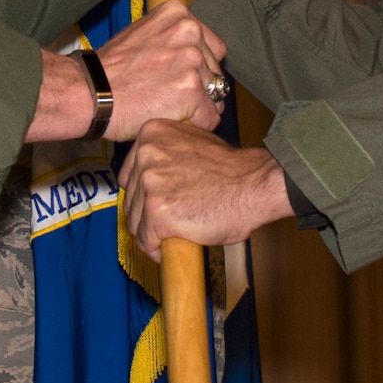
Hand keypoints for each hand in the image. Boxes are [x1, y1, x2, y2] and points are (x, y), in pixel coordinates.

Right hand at [95, 0, 227, 140]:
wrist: (90, 91)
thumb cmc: (111, 69)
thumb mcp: (145, 34)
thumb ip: (173, 39)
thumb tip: (200, 57)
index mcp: (178, 13)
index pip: (211, 47)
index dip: (198, 68)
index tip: (177, 78)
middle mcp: (189, 30)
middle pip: (216, 71)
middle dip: (200, 88)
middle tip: (168, 96)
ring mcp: (192, 59)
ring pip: (215, 95)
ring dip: (196, 107)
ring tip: (166, 107)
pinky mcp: (192, 88)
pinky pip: (210, 117)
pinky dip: (194, 125)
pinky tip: (171, 119)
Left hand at [119, 119, 292, 259]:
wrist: (252, 185)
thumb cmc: (230, 170)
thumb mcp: (191, 143)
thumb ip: (167, 153)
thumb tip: (152, 175)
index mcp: (152, 133)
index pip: (130, 173)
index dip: (142, 194)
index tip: (153, 205)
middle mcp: (146, 154)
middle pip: (131, 198)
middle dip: (146, 216)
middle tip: (165, 224)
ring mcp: (150, 184)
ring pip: (135, 221)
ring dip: (150, 234)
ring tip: (169, 237)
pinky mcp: (157, 212)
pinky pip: (145, 240)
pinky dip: (155, 249)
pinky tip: (168, 248)